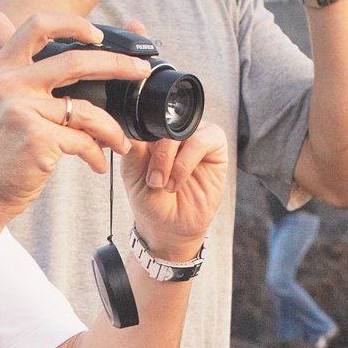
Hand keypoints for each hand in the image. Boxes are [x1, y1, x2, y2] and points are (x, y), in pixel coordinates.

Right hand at [0, 10, 147, 220]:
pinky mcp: (36, 138)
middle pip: (75, 61)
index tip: (98, 35)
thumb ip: (2, 58)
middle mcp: (8, 84)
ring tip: (121, 142)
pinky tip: (98, 164)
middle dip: (117, 65)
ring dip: (112, 129)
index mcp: (2, 68)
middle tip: (140, 70)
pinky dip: (96, 154)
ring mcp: (21, 110)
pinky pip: (82, 140)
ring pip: (87, 110)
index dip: (72, 23)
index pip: (38, 25)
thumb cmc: (0, 147)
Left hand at [122, 119, 228, 262]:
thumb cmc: (152, 201)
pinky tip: (178, 181)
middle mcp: (176, 132)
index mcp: (154, 133)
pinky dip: (186, 163)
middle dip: (158, 156)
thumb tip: (131, 129)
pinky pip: (203, 141)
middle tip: (154, 180)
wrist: (169, 227)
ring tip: (165, 185)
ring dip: (171, 160)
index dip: (142, 140)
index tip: (137, 164)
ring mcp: (196, 136)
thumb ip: (133, 150)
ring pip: (184, 131)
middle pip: (167, 125)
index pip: (148, 120)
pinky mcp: (215, 147)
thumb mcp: (133, 175)